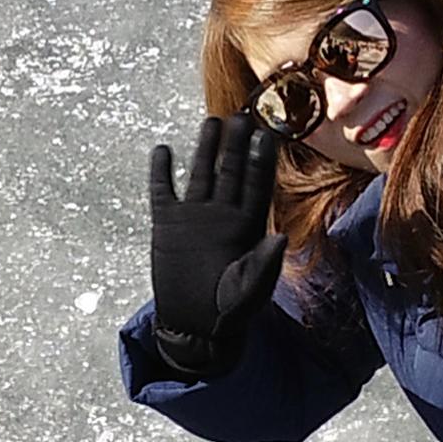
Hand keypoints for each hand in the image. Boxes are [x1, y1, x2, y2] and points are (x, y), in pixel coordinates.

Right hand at [144, 114, 288, 377]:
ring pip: (201, 174)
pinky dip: (162, 172)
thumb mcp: (250, 291)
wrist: (194, 325)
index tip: (267, 136)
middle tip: (241, 116)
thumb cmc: (228, 312)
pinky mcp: (166, 225)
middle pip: (230, 171)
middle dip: (236, 145)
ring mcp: (193, 217)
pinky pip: (163, 192)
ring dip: (205, 149)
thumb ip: (264, 265)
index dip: (261, 162)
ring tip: (211, 121)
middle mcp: (221, 215)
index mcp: (246, 227)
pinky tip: (162, 150)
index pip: (256, 186)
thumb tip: (280, 238)